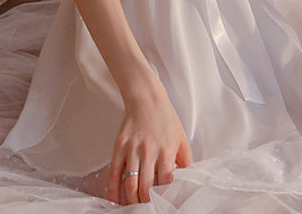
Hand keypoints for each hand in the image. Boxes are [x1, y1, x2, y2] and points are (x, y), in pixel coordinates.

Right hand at [108, 83, 192, 203]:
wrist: (146, 99)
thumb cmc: (165, 119)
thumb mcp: (181, 139)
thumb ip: (185, 161)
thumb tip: (187, 180)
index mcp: (166, 151)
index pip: (165, 182)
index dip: (164, 198)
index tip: (164, 205)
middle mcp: (149, 151)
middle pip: (146, 187)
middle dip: (146, 204)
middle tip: (147, 211)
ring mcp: (132, 149)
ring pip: (130, 183)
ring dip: (131, 201)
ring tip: (134, 209)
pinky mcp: (119, 146)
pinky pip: (114, 172)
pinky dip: (113, 190)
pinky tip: (115, 200)